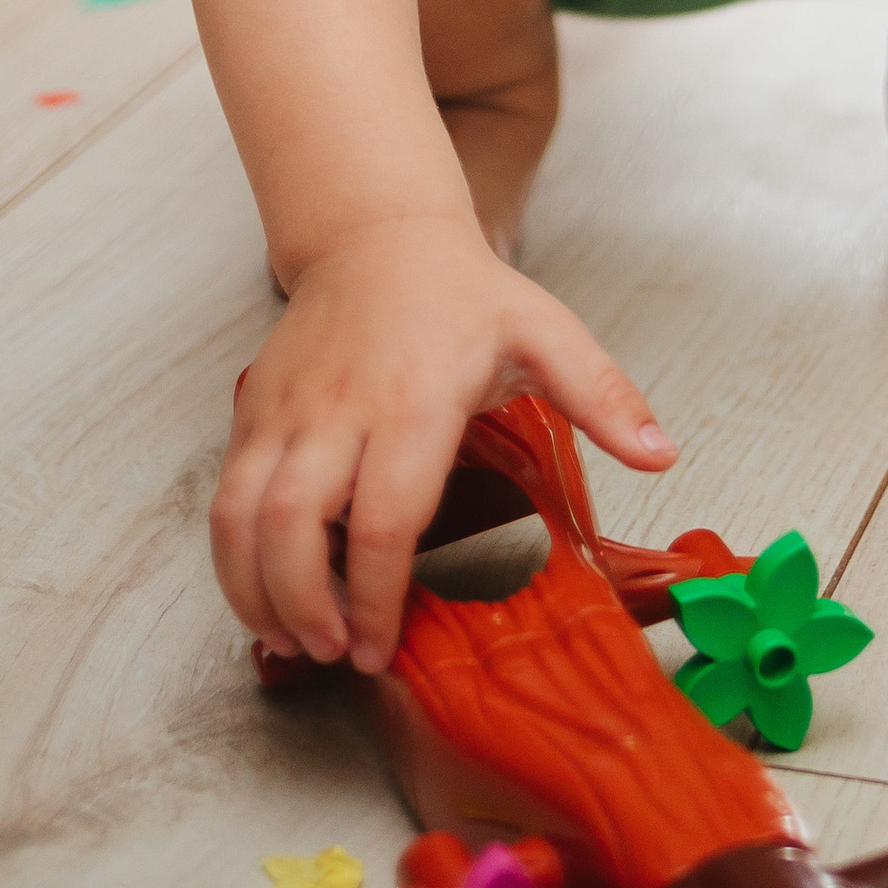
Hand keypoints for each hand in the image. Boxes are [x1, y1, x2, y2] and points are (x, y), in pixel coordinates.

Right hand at [209, 212, 674, 675]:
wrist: (376, 234)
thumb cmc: (461, 292)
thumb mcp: (546, 331)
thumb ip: (603, 396)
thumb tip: (662, 455)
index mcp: (415, 400)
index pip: (384, 518)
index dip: (377, 596)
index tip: (384, 646)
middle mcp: (339, 410)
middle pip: (293, 528)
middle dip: (305, 609)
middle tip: (338, 653)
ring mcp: (286, 411)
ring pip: (241, 518)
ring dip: (256, 593)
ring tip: (296, 639)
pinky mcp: (253, 412)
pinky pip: (225, 497)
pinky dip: (232, 559)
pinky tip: (264, 593)